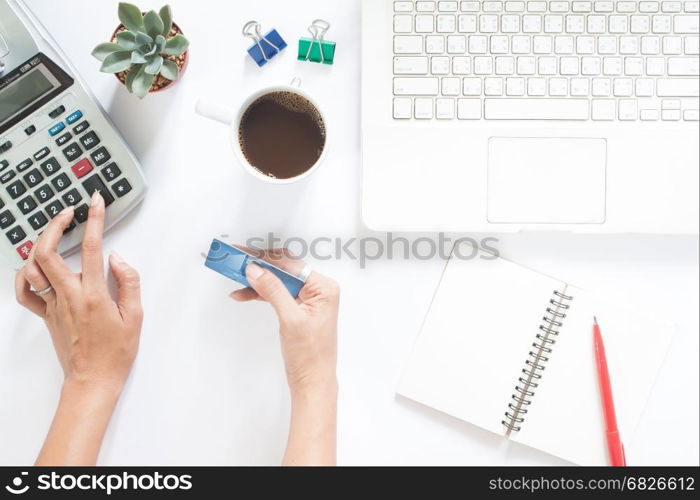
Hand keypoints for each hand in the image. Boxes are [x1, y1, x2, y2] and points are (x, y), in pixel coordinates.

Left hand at [14, 191, 142, 464]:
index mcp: (94, 295)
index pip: (90, 248)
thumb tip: (117, 259)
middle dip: (56, 224)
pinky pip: (24, 292)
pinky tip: (32, 266)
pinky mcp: (45, 315)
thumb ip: (129, 283)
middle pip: (49, 251)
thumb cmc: (116, 353)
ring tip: (54, 232)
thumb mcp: (135, 317)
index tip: (95, 202)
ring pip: (34, 266)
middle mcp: (68, 296)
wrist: (92, 380)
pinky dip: (23, 275)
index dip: (93, 220)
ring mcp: (53, 305)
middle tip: (69, 212)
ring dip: (41, 244)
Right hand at [231, 250, 338, 394]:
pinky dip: (260, 294)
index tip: (244, 256)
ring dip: (256, 281)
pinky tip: (243, 293)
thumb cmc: (310, 355)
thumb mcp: (290, 319)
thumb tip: (256, 270)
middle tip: (236, 261)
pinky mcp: (298, 309)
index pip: (290, 266)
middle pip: (283, 271)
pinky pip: (277, 294)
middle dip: (258, 267)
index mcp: (324, 288)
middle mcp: (318, 290)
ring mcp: (308, 300)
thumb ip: (273, 291)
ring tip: (235, 277)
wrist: (312, 381)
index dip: (265, 260)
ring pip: (278, 282)